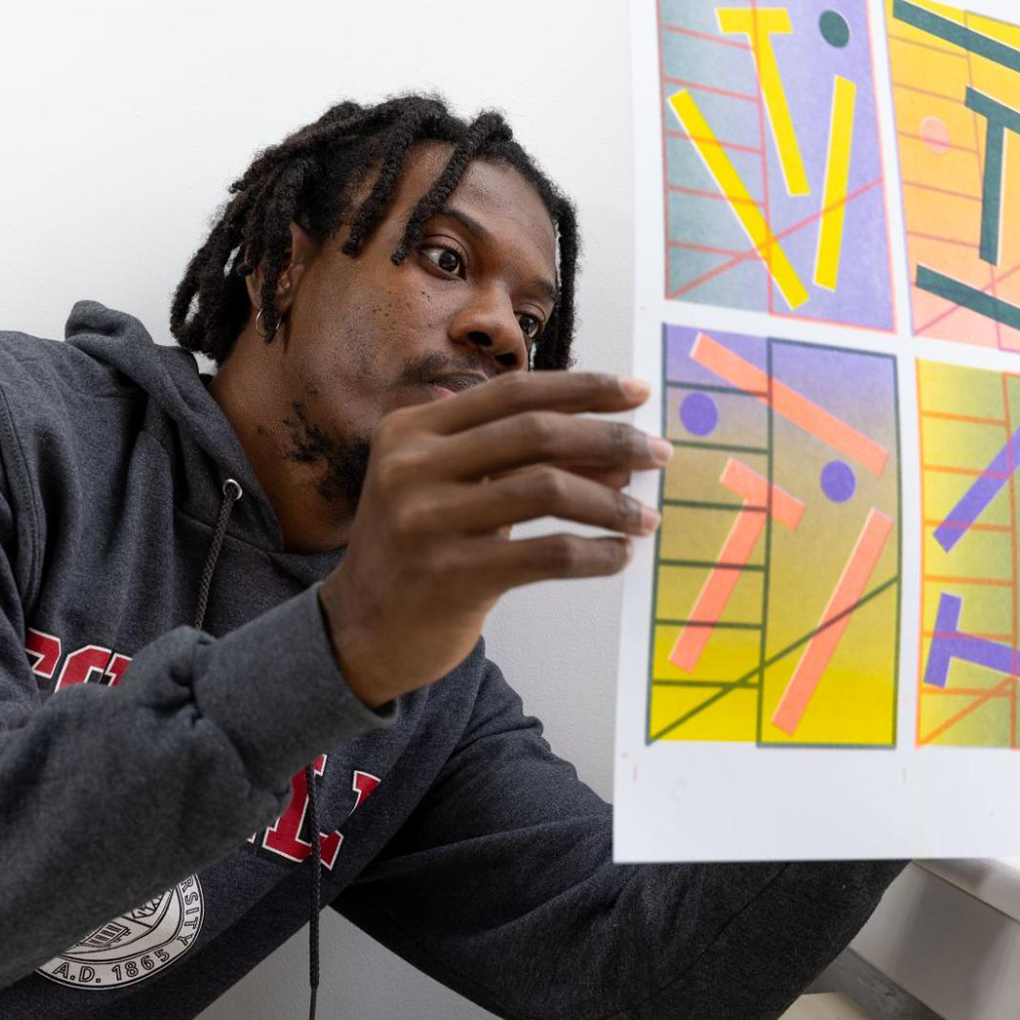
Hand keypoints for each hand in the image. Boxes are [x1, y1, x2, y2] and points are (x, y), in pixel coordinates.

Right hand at [319, 372, 670, 705]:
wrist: (361, 632)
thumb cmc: (423, 550)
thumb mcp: (457, 491)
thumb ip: (522, 462)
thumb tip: (619, 450)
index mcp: (413, 429)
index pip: (514, 392)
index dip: (583, 388)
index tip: (636, 392)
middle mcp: (412, 466)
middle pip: (536, 431)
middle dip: (610, 438)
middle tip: (658, 453)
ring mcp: (427, 520)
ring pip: (547, 489)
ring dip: (611, 502)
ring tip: (647, 516)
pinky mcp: (450, 576)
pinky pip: (548, 555)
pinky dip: (595, 554)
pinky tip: (617, 556)